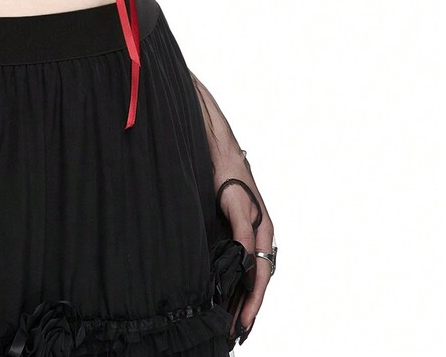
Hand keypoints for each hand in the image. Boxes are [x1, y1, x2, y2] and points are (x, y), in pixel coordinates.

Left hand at [215, 158, 274, 344]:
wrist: (221, 155)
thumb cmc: (230, 176)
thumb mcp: (236, 206)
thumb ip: (242, 233)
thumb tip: (246, 260)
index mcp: (265, 233)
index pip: (261, 275)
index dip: (253, 300)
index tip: (245, 321)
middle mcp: (260, 238)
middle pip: (257, 280)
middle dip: (248, 306)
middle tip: (237, 331)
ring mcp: (249, 236)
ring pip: (248, 275)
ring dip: (240, 298)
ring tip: (232, 321)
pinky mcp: (236, 232)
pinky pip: (239, 264)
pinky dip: (234, 282)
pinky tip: (226, 293)